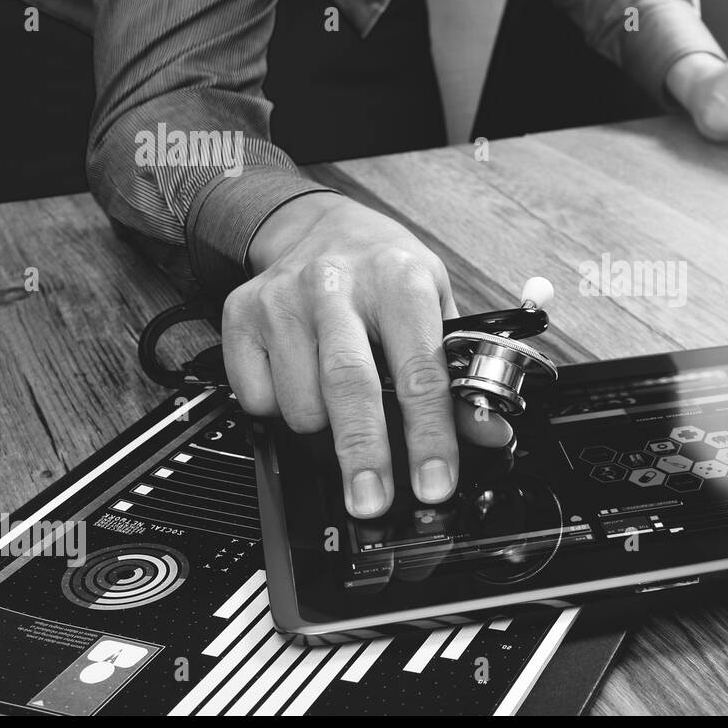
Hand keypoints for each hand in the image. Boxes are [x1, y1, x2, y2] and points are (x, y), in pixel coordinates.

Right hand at [223, 193, 511, 518]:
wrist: (318, 224)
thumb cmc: (387, 272)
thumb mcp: (439, 306)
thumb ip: (461, 372)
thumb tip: (486, 433)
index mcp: (400, 281)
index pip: (420, 370)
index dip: (429, 435)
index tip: (434, 483)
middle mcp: (337, 285)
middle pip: (350, 385)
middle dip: (363, 454)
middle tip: (371, 503)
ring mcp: (283, 300)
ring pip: (299, 401)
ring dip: (323, 431)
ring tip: (342, 410)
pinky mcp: (241, 315)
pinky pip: (257, 397)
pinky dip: (280, 412)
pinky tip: (300, 383)